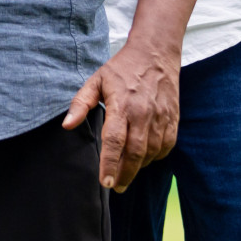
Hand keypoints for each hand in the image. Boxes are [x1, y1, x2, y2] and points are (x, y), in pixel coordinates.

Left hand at [66, 39, 181, 191]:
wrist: (155, 53)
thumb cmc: (121, 68)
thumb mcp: (96, 80)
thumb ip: (80, 103)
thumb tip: (67, 125)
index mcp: (122, 105)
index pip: (115, 141)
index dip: (110, 164)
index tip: (105, 182)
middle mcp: (143, 113)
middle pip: (135, 153)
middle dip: (125, 174)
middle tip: (115, 187)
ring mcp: (161, 117)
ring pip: (151, 153)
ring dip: (139, 168)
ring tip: (126, 175)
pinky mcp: (173, 119)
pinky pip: (166, 146)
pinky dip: (156, 157)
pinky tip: (145, 159)